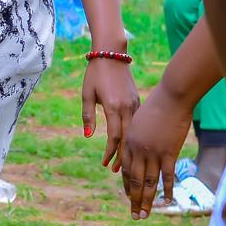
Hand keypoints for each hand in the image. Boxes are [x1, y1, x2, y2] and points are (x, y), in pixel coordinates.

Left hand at [81, 56, 140, 171]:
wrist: (112, 54)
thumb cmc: (95, 74)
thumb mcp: (87, 95)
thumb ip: (88, 116)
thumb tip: (87, 136)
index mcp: (113, 107)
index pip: (114, 136)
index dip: (110, 152)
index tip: (105, 164)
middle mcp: (127, 107)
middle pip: (127, 138)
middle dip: (122, 156)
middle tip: (117, 171)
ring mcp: (135, 104)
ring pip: (134, 132)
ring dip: (129, 148)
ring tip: (124, 162)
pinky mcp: (138, 101)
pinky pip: (137, 123)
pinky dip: (134, 136)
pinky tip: (131, 145)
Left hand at [120, 80, 194, 217]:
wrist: (171, 97)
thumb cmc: (158, 104)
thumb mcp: (140, 118)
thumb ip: (138, 134)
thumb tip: (140, 142)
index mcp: (128, 141)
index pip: (126, 169)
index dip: (127, 185)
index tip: (129, 196)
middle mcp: (137, 149)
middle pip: (134, 180)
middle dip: (134, 199)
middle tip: (134, 215)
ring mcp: (152, 152)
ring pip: (147, 182)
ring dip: (146, 200)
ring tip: (144, 215)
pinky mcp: (167, 152)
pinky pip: (166, 176)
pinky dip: (166, 190)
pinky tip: (166, 201)